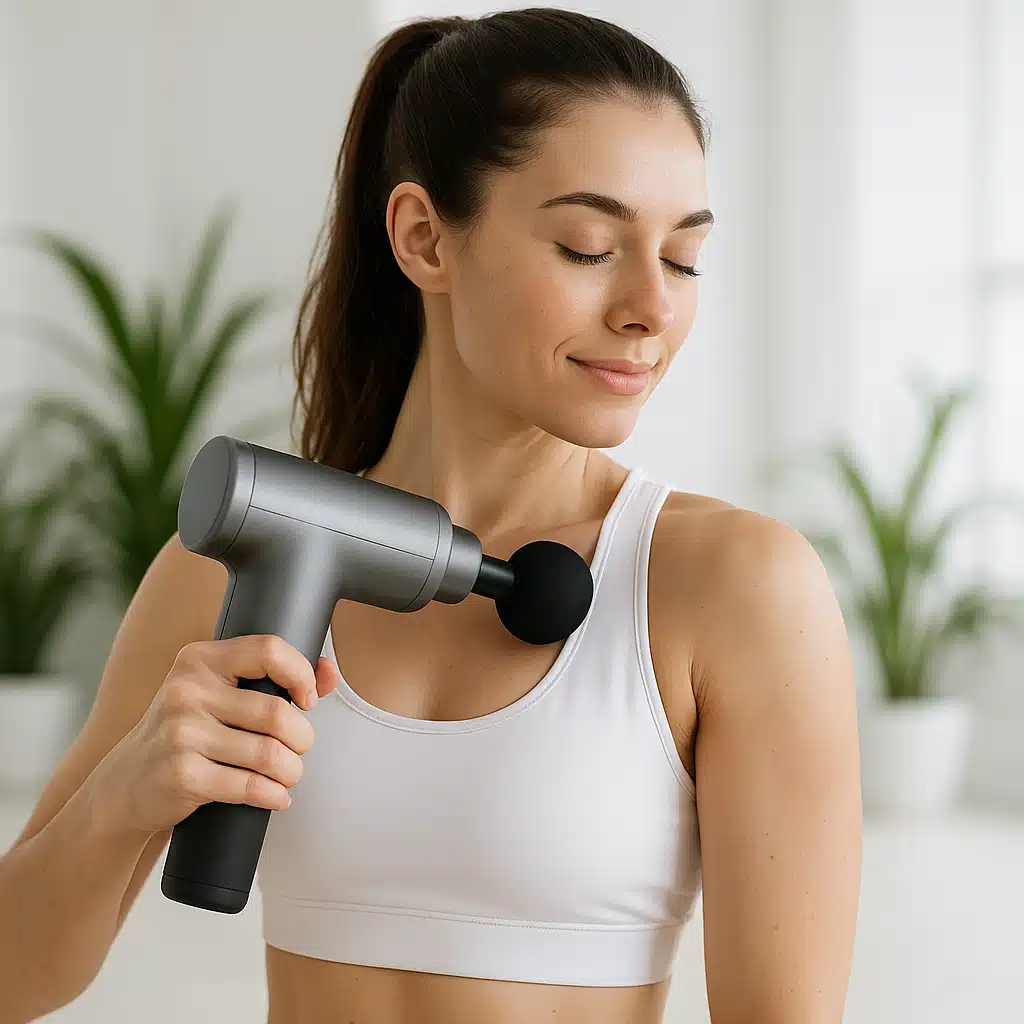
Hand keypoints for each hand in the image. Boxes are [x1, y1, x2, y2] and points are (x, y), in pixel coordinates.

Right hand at [93, 634, 340, 835]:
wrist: (125, 785)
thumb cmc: (185, 733)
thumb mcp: (217, 693)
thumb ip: (275, 678)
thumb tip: (330, 671)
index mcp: (200, 659)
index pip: (269, 650)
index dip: (301, 674)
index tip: (307, 699)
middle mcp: (186, 691)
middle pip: (277, 712)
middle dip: (302, 738)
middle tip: (298, 749)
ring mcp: (181, 734)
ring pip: (270, 754)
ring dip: (291, 771)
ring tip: (287, 774)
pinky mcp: (182, 776)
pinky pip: (250, 787)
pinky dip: (273, 795)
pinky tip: (275, 796)